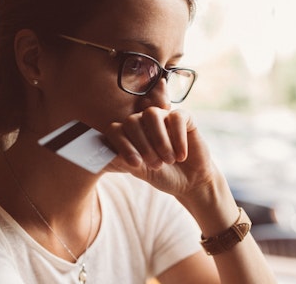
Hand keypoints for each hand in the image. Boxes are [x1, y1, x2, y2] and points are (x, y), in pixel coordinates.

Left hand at [102, 107, 222, 197]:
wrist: (190, 182)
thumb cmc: (163, 175)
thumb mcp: (140, 171)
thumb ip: (123, 161)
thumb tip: (105, 153)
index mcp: (128, 134)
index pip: (115, 130)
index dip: (122, 145)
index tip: (135, 163)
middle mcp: (143, 122)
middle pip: (132, 121)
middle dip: (142, 145)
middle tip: (155, 165)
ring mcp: (163, 117)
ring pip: (152, 114)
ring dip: (159, 140)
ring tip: (168, 160)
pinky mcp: (183, 118)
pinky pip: (176, 117)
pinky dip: (178, 138)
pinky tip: (181, 156)